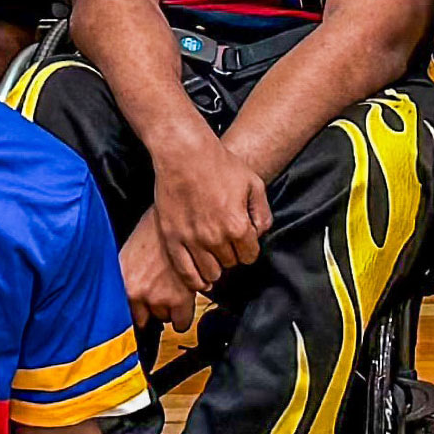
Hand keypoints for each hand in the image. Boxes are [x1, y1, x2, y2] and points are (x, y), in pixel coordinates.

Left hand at [118, 217, 205, 327]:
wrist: (178, 214)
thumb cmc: (157, 225)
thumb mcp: (131, 250)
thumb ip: (129, 273)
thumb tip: (129, 287)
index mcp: (120, 278)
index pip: (117, 312)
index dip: (131, 310)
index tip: (136, 311)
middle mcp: (134, 290)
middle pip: (142, 317)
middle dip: (152, 307)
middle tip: (161, 290)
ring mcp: (156, 296)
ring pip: (164, 317)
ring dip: (169, 307)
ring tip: (174, 287)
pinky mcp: (178, 299)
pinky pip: (181, 323)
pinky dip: (184, 316)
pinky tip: (185, 300)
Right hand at [150, 126, 270, 274]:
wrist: (183, 154)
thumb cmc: (219, 164)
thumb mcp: (253, 184)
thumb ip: (262, 214)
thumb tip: (259, 235)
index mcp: (237, 226)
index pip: (250, 256)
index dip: (248, 248)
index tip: (241, 240)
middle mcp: (215, 238)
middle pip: (230, 264)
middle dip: (230, 255)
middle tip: (225, 242)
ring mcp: (191, 240)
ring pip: (209, 273)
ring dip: (214, 267)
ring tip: (212, 256)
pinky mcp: (172, 238)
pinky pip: (185, 272)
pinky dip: (194, 279)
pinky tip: (199, 278)